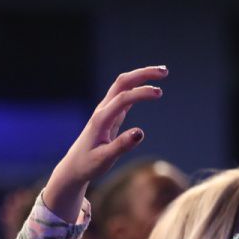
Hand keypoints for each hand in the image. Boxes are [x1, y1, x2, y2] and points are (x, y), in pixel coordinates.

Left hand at [42, 66, 164, 220]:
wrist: (74, 166)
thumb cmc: (88, 164)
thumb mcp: (105, 159)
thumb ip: (122, 146)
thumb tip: (140, 132)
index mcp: (101, 120)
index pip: (123, 99)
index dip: (141, 93)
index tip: (160, 93)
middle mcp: (102, 110)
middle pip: (122, 83)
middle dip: (142, 74)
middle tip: (164, 72)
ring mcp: (106, 110)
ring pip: (123, 85)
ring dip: (141, 76)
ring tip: (163, 73)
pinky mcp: (110, 114)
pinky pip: (124, 94)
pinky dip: (138, 86)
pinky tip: (150, 86)